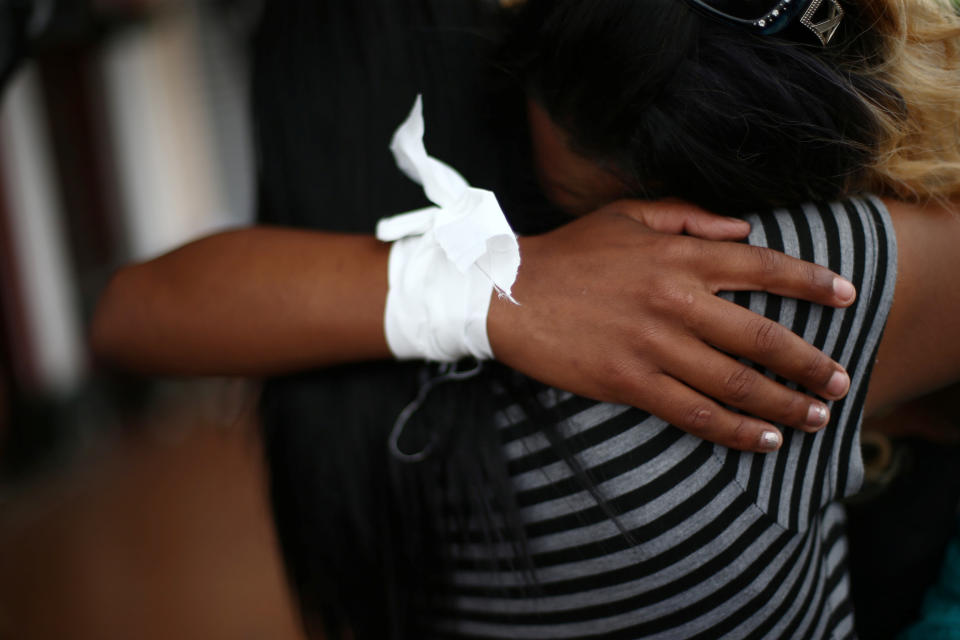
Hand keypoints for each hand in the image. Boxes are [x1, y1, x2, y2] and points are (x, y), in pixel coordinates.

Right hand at [488, 200, 855, 452]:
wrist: (507, 292)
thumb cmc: (570, 251)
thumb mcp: (628, 215)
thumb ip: (688, 215)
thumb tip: (743, 228)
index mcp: (678, 254)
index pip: (761, 266)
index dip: (811, 283)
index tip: (846, 297)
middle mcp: (674, 299)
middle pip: (760, 336)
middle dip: (809, 361)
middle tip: (841, 381)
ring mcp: (652, 343)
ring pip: (733, 382)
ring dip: (783, 403)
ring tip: (815, 417)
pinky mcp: (628, 381)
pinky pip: (691, 411)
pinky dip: (733, 429)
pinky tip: (762, 440)